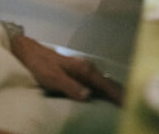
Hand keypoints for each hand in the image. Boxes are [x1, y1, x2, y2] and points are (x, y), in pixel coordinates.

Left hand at [9, 34, 123, 105]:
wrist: (28, 51)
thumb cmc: (40, 64)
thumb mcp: (53, 77)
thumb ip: (70, 86)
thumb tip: (89, 96)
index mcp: (83, 69)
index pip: (106, 84)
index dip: (118, 95)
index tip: (129, 104)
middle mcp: (86, 68)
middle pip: (108, 83)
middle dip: (120, 93)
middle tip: (131, 106)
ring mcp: (82, 70)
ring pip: (103, 83)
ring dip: (113, 93)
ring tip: (122, 104)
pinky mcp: (77, 73)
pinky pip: (96, 83)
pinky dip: (104, 91)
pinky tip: (105, 97)